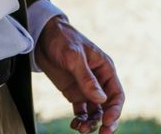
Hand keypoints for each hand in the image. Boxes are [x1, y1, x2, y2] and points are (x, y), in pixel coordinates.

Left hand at [35, 16, 123, 133]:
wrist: (43, 37)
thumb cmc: (63, 40)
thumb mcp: (74, 57)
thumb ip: (87, 78)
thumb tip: (101, 99)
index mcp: (105, 68)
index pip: (117, 94)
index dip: (115, 109)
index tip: (108, 121)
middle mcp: (99, 80)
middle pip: (108, 106)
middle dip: (107, 121)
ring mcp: (86, 87)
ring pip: (95, 111)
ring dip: (91, 123)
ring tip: (81, 130)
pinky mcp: (74, 92)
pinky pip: (81, 111)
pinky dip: (80, 120)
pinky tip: (74, 125)